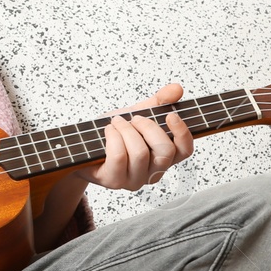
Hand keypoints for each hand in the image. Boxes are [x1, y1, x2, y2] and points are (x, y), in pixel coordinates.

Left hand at [74, 82, 193, 192]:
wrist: (85, 144)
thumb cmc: (116, 132)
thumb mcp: (139, 112)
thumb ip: (159, 101)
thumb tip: (176, 89)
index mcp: (164, 156)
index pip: (185, 150)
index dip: (182, 133)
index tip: (170, 115)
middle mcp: (153, 172)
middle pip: (165, 152)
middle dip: (148, 127)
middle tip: (135, 118)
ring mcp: (134, 179)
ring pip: (140, 153)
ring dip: (126, 130)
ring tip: (117, 123)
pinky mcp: (114, 181)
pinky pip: (119, 157)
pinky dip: (113, 137)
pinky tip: (108, 131)